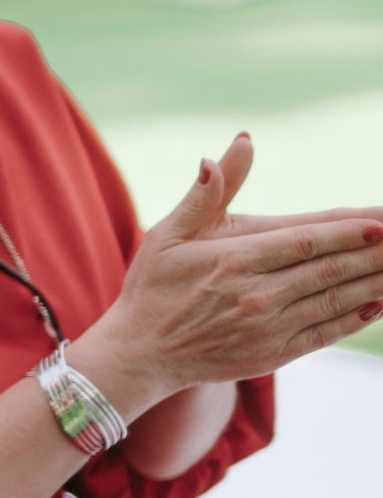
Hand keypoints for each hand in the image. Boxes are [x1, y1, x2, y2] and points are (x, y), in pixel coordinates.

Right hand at [79, 134, 382, 410]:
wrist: (138, 355)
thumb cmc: (153, 288)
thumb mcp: (169, 233)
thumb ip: (210, 191)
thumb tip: (239, 142)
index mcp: (235, 259)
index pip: (308, 238)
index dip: (351, 229)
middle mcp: (257, 293)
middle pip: (332, 267)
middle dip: (375, 251)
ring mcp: (268, 327)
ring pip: (336, 298)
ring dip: (376, 280)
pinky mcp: (273, 353)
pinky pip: (326, 331)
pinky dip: (357, 316)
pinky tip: (379, 302)